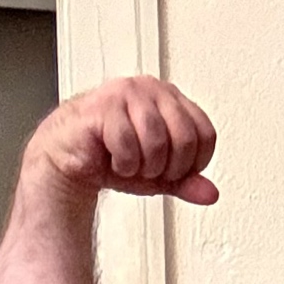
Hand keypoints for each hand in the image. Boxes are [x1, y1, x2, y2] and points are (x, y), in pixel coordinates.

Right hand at [25, 76, 218, 202]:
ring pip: (157, 141)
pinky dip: (124, 164)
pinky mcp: (104, 105)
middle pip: (186, 138)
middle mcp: (152, 89)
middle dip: (169, 168)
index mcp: (172, 99)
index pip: (205, 134)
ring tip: (131, 164)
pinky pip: (128, 143)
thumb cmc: (115, 158)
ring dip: (145, 167)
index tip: (173, 171)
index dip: (194, 163)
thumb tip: (211, 194)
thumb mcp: (160, 176)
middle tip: (150, 171)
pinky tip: (115, 160)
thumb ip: (187, 182)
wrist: (72, 158)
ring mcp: (128, 92)